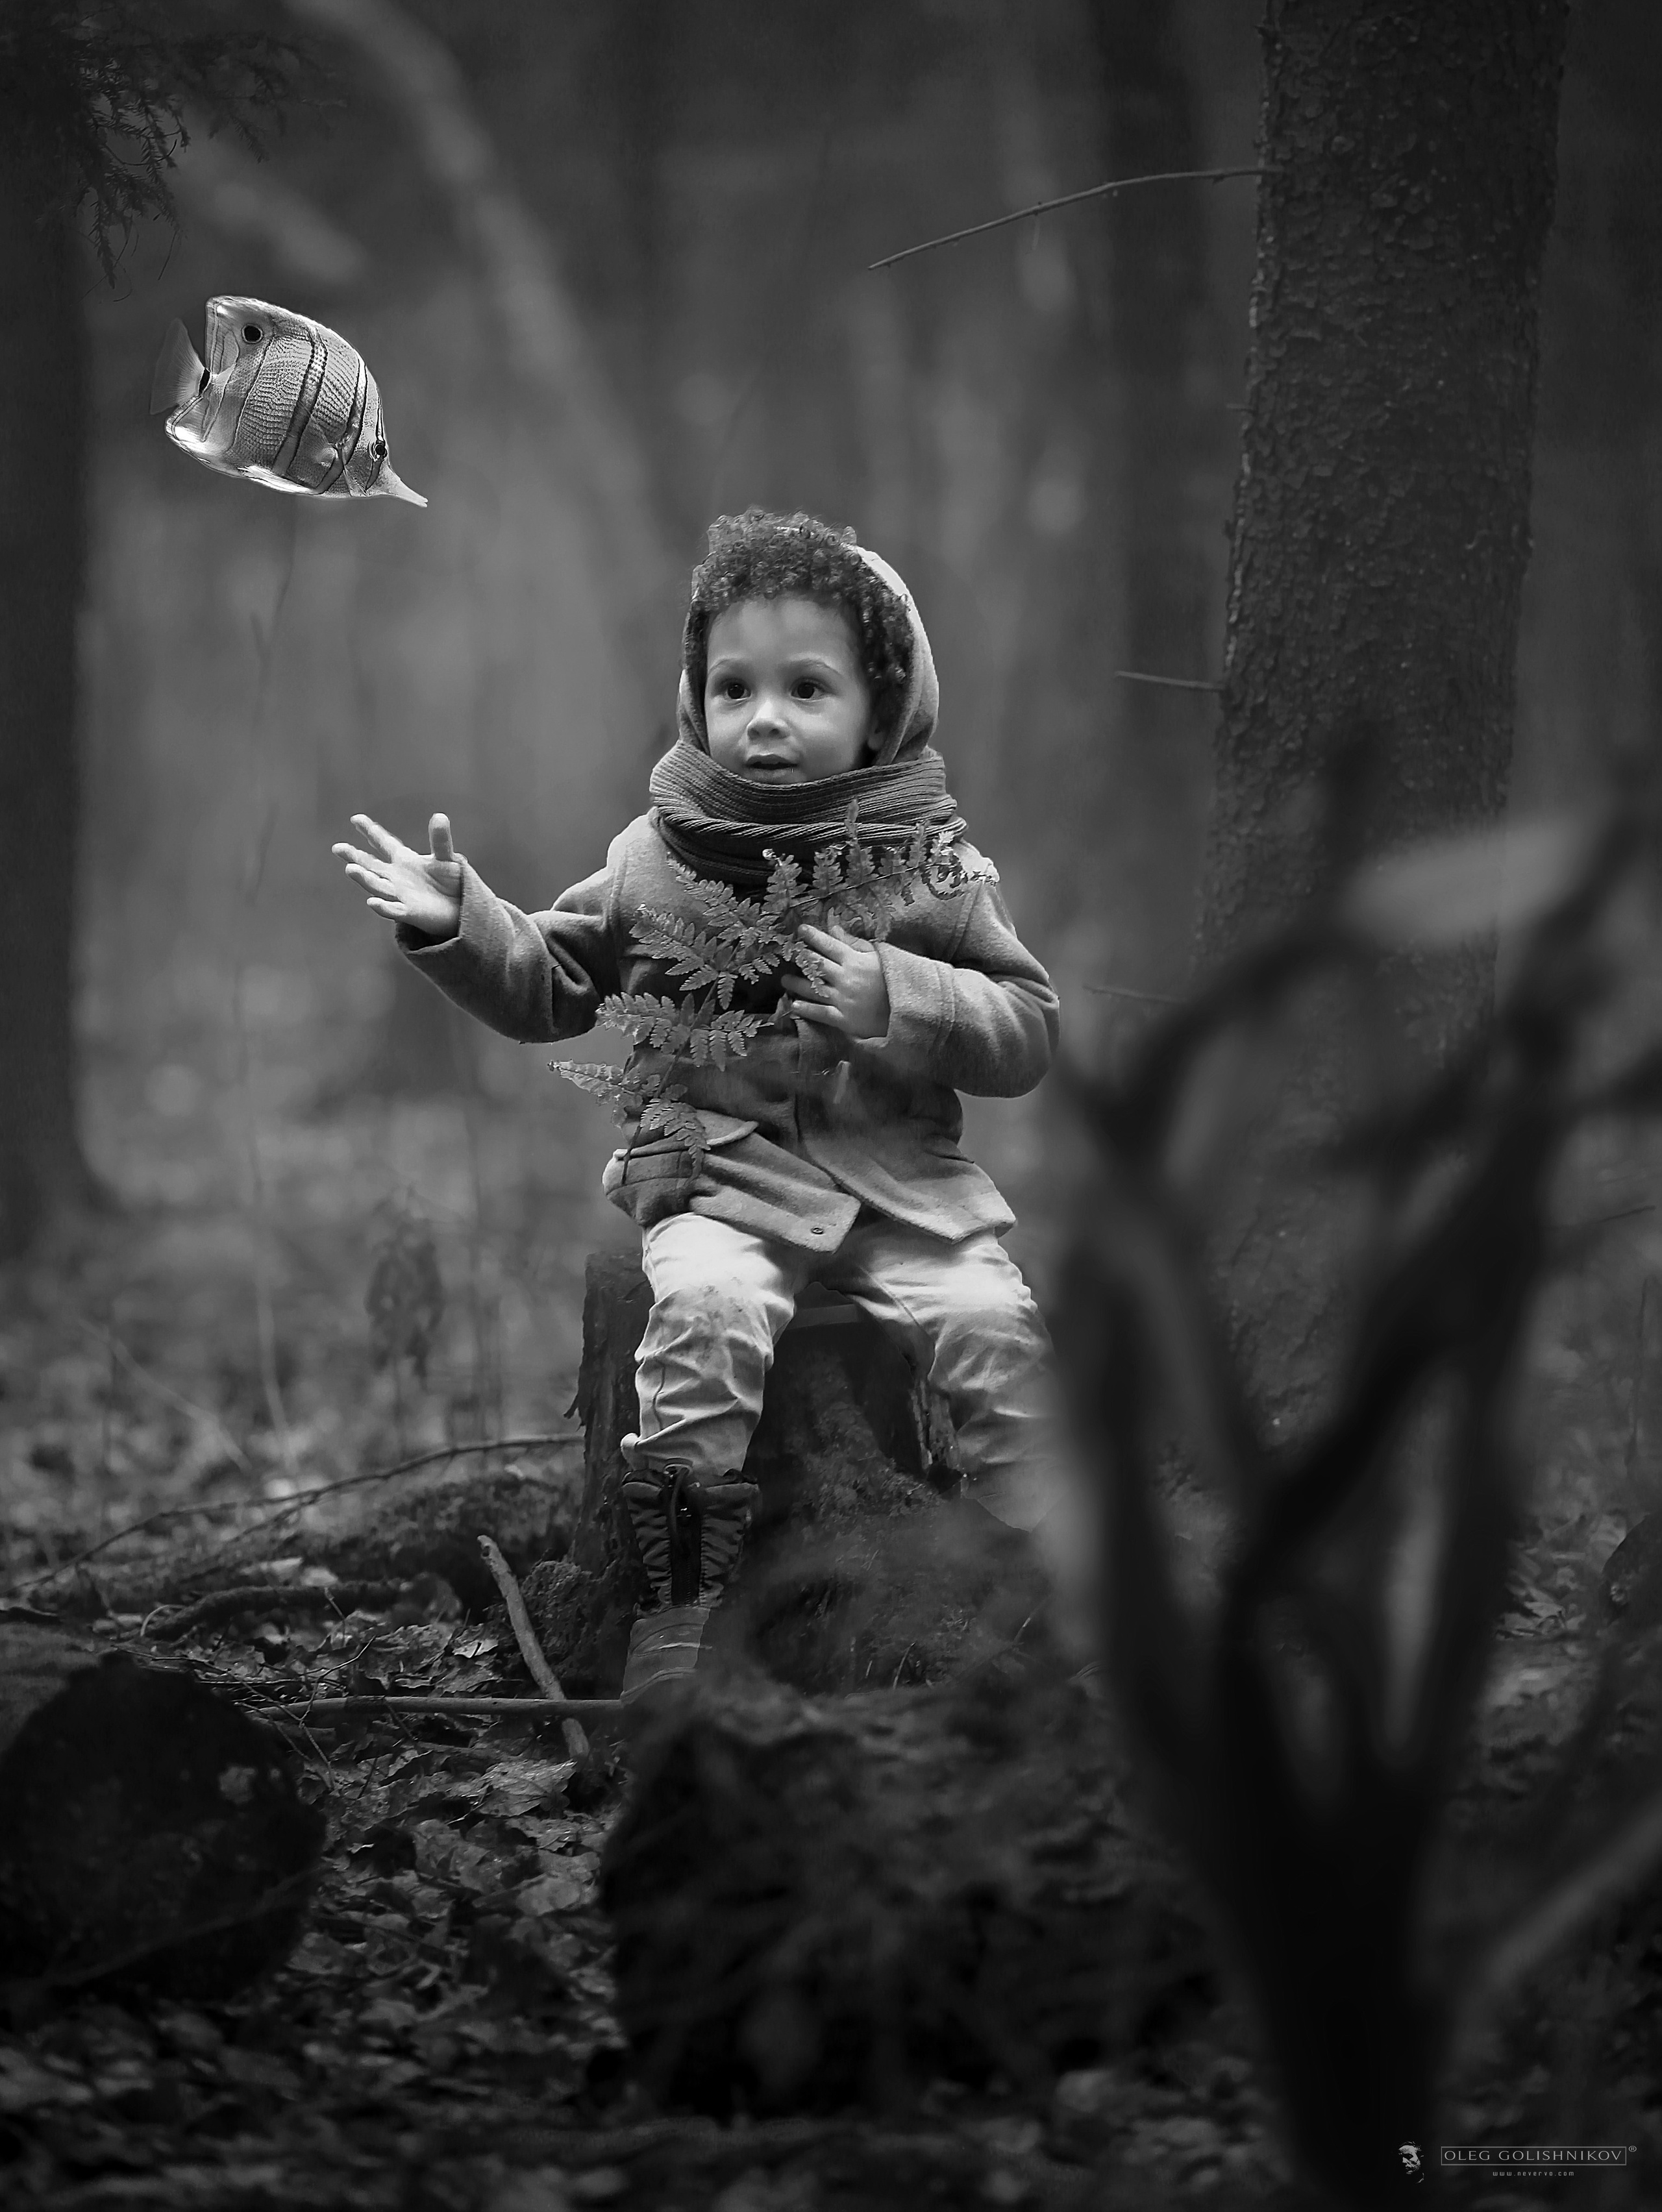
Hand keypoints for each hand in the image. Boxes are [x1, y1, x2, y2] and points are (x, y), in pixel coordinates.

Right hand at [333, 812, 462, 938]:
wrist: (459, 909)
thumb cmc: (451, 882)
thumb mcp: (446, 858)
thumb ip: (441, 840)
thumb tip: (440, 816)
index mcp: (404, 860)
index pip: (384, 843)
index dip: (370, 831)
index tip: (356, 818)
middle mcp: (397, 877)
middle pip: (371, 866)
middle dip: (355, 857)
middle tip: (338, 848)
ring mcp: (401, 895)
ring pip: (378, 886)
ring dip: (365, 878)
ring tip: (351, 869)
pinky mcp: (410, 913)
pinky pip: (394, 910)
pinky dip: (383, 907)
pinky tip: (372, 901)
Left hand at [785, 922, 889, 1040]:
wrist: (909, 1009)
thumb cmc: (895, 979)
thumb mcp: (879, 956)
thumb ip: (855, 943)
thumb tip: (835, 930)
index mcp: (854, 960)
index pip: (828, 945)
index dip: (812, 936)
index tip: (800, 930)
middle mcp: (845, 978)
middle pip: (816, 965)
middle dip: (800, 958)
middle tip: (788, 954)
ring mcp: (843, 999)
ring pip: (813, 989)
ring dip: (796, 983)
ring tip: (785, 980)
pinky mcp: (845, 1019)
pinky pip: (821, 1013)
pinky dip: (806, 1009)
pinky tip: (795, 1005)